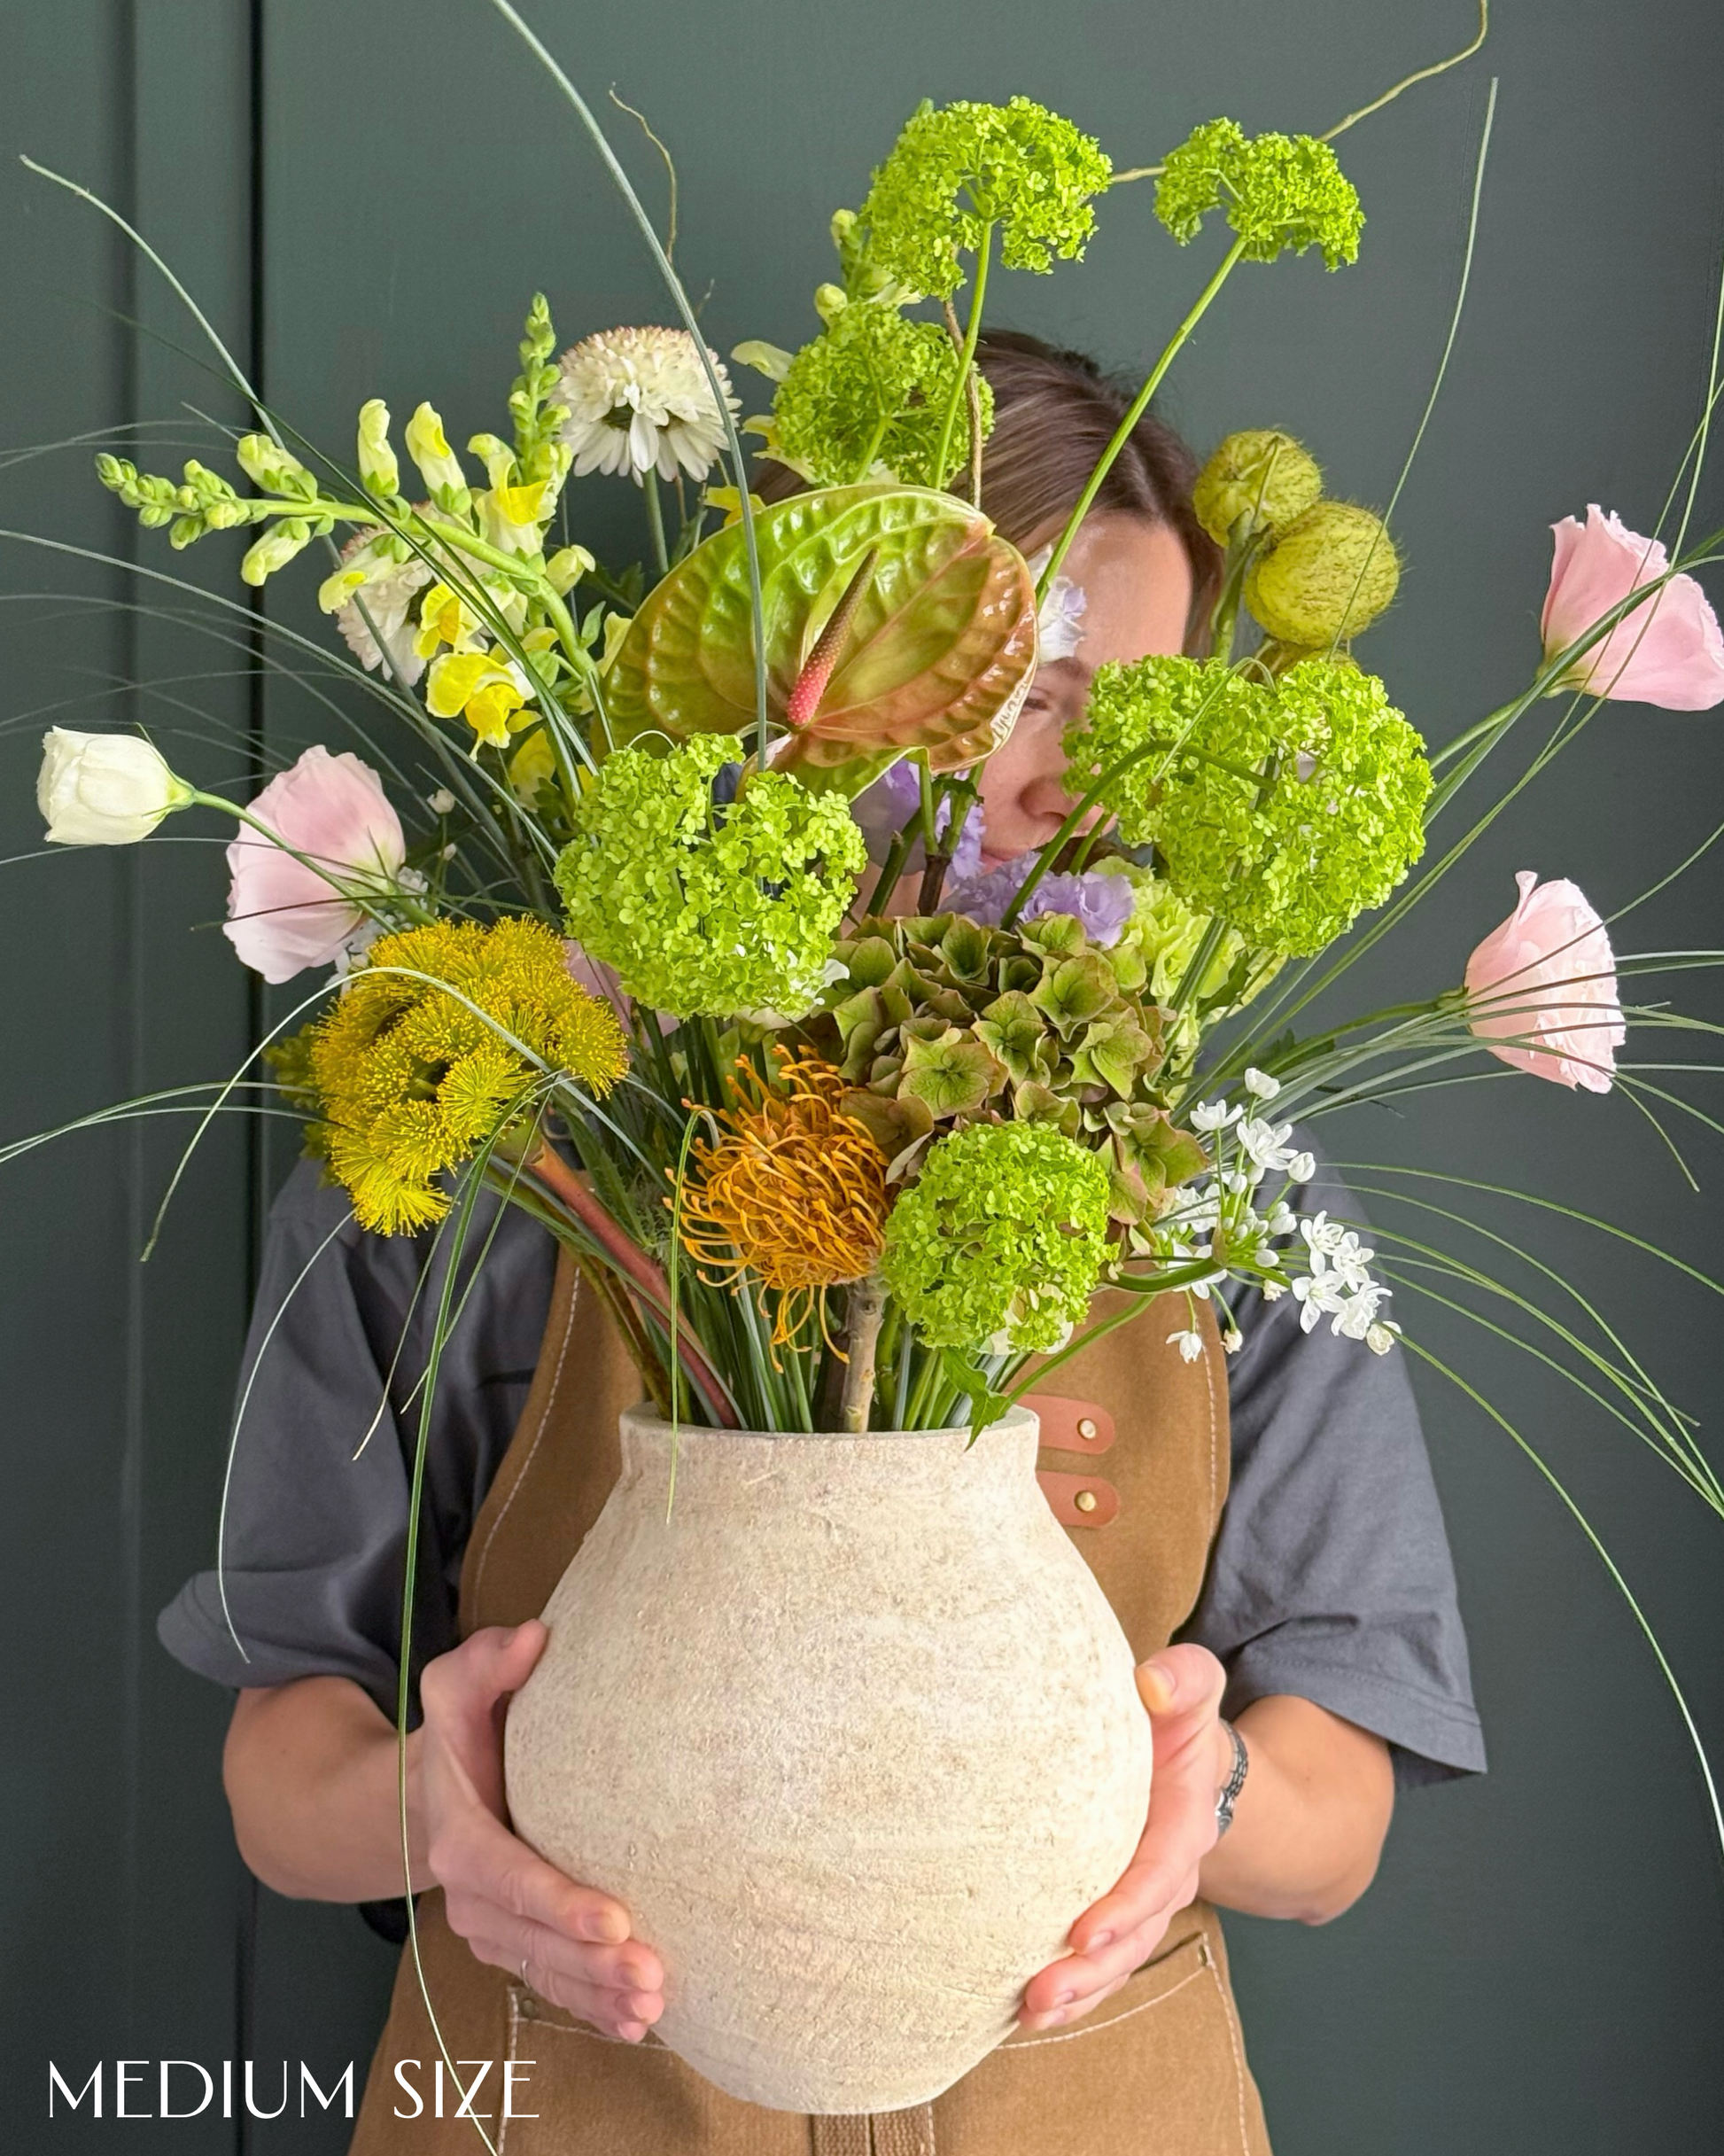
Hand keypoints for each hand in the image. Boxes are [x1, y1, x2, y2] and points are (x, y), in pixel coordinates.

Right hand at [419, 1622, 664, 2041]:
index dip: (559, 1903)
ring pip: (547, 1971)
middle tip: (650, 1973)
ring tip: (653, 2005)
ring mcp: (494, 1928)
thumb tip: (533, 1638)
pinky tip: (638, 2024)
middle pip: (535, 1939)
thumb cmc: (460, 1732)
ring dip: (599, 1994)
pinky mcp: (518, 1944)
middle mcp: (471, 1896)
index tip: (614, 1917)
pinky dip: (592, 2007)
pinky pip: (554, 1982)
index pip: (511, 1878)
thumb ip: (486, 1662)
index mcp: (459, 1839)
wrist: (431, 1793)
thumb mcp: (455, 1685)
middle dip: (592, 1963)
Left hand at [1018, 1643, 1230, 2029]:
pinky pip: (1101, 1958)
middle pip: (1135, 1935)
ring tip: (1029, 2011)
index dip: (1126, 1906)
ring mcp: (1142, 1897)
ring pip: (1117, 1958)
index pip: (1159, 1873)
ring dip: (1077, 1991)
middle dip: (1091, 1969)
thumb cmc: (1177, 1716)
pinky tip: (1029, 2011)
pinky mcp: (1116, 1906)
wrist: (1185, 1751)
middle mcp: (1167, 1872)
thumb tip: (1150, 1681)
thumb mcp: (1191, 1686)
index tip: (1083, 1931)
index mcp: (1185, 1822)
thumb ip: (1182, 1678)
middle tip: (1041, 1991)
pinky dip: (1072, 1989)